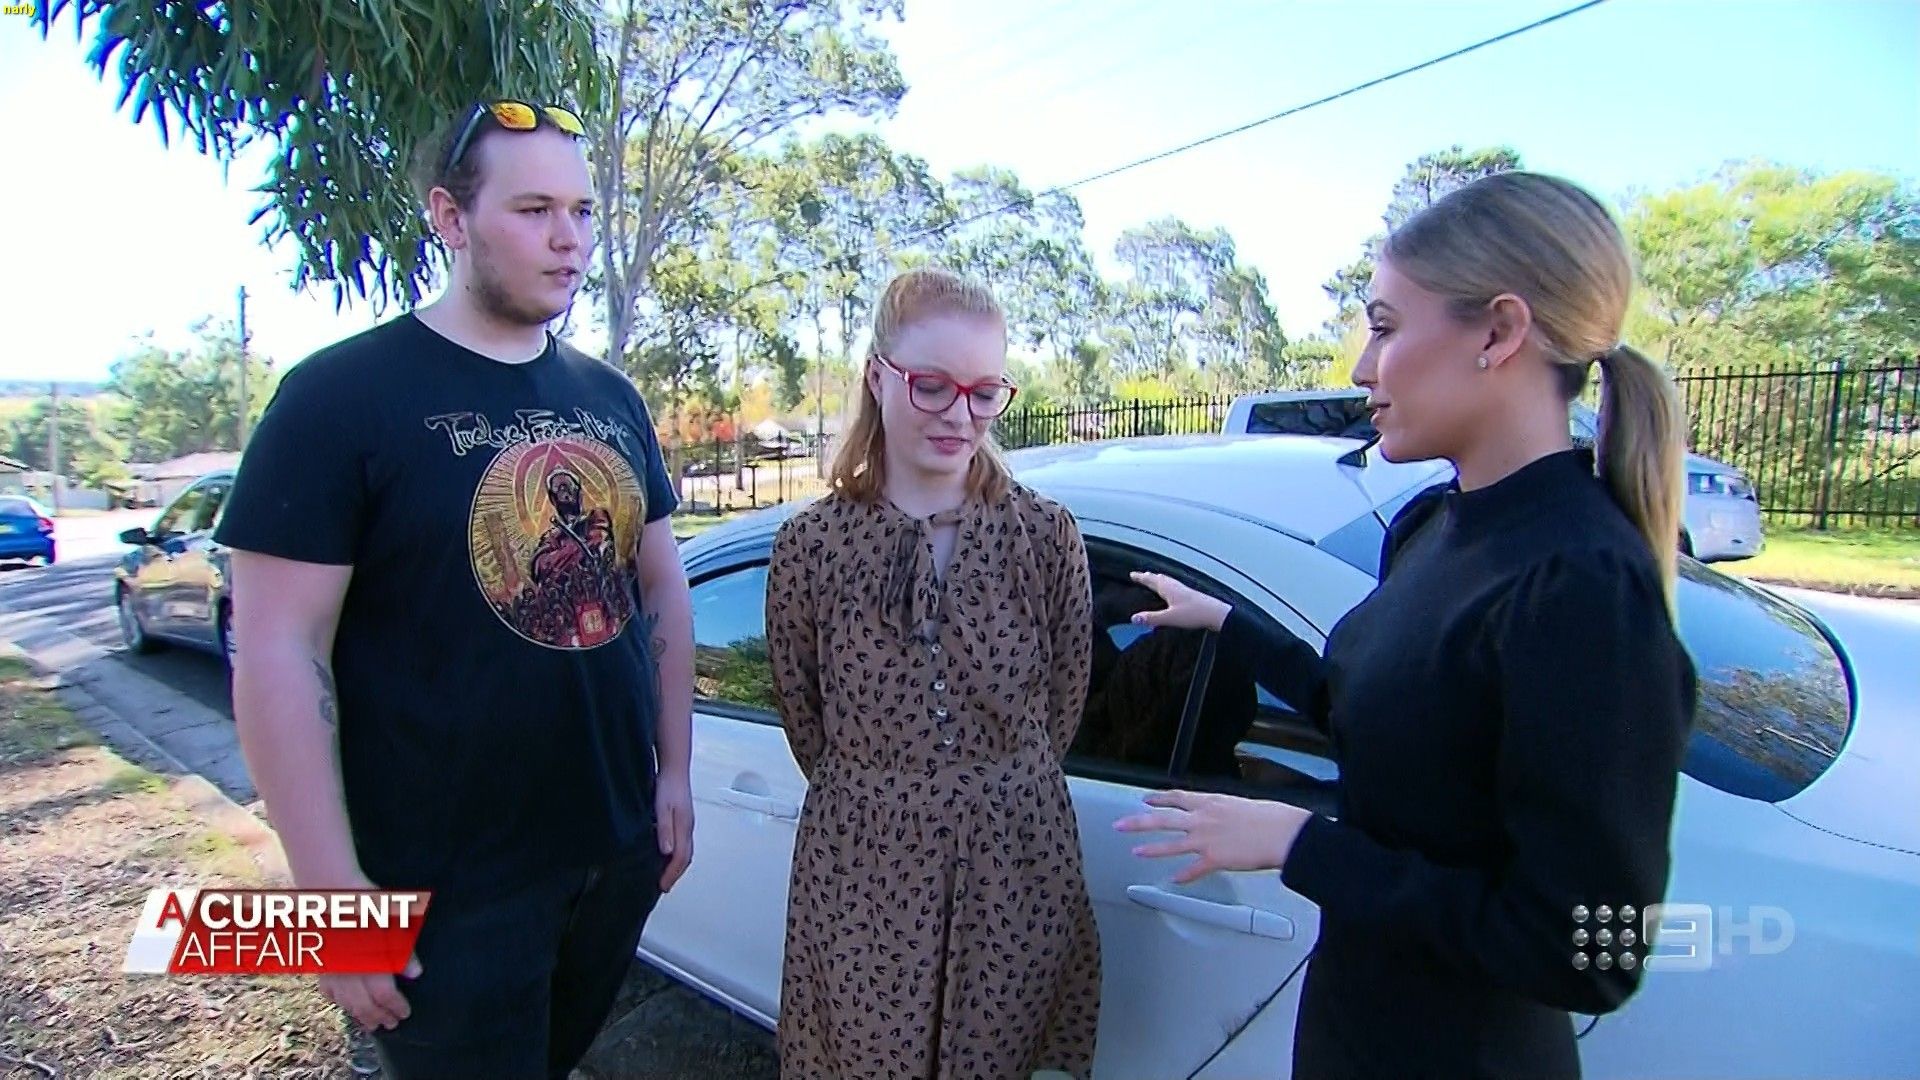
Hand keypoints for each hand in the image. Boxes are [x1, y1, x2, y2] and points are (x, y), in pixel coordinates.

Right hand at [311, 873, 420, 1031]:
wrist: (331, 893)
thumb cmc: (368, 906)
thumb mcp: (394, 925)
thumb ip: (405, 952)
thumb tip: (416, 974)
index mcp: (370, 964)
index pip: (385, 995)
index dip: (396, 1007)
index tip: (405, 1013)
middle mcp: (349, 972)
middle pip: (364, 1005)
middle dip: (379, 1017)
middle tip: (391, 1025)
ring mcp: (332, 970)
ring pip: (345, 1002)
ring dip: (360, 1015)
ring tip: (371, 1023)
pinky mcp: (321, 964)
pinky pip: (328, 990)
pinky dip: (339, 1001)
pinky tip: (345, 1004)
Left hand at [655, 771, 693, 892]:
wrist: (674, 768)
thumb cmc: (667, 786)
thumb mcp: (662, 808)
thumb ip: (665, 830)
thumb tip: (667, 851)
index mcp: (684, 828)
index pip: (681, 858)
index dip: (671, 874)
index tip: (662, 886)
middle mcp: (688, 828)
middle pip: (686, 857)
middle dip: (676, 873)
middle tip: (664, 885)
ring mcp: (687, 823)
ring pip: (685, 850)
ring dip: (676, 865)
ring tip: (665, 874)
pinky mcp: (683, 819)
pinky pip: (682, 842)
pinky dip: (676, 854)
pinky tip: (666, 853)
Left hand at [1114, 790, 1312, 883]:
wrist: (1283, 833)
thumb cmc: (1271, 817)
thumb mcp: (1242, 805)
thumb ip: (1225, 811)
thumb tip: (1222, 815)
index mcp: (1211, 802)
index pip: (1177, 797)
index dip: (1159, 798)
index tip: (1146, 799)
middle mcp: (1203, 820)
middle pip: (1163, 820)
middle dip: (1138, 822)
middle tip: (1121, 824)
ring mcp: (1206, 840)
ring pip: (1171, 845)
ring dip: (1151, 849)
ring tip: (1136, 852)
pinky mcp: (1215, 860)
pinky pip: (1193, 870)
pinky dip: (1183, 876)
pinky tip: (1174, 880)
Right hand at [1129, 571, 1231, 632]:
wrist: (1215, 614)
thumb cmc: (1194, 614)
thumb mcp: (1169, 618)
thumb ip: (1151, 618)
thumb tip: (1134, 618)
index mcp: (1168, 589)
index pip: (1151, 580)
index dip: (1141, 577)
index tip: (1133, 574)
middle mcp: (1175, 586)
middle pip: (1159, 578)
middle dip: (1149, 576)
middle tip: (1141, 575)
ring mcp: (1184, 589)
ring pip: (1168, 580)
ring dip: (1159, 579)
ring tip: (1154, 579)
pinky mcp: (1190, 595)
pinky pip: (1174, 586)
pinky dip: (1168, 585)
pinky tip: (1172, 591)